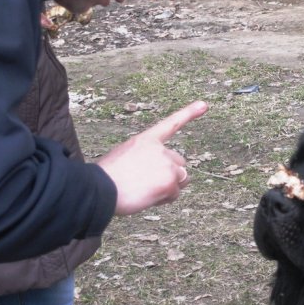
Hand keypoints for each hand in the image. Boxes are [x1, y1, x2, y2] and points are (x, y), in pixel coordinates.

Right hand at [97, 101, 208, 215]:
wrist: (99, 190)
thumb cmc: (106, 179)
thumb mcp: (124, 158)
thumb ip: (145, 160)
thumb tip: (157, 177)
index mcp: (146, 140)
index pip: (171, 124)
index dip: (189, 113)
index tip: (204, 105)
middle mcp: (160, 149)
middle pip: (180, 163)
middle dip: (170, 174)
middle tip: (147, 183)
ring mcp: (167, 164)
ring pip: (181, 179)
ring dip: (169, 187)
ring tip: (145, 190)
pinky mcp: (170, 181)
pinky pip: (174, 194)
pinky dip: (163, 199)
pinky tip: (146, 197)